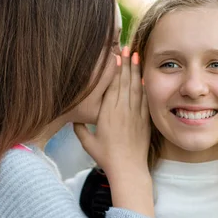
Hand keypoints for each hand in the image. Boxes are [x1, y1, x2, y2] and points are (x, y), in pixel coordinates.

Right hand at [74, 47, 153, 216]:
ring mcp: (135, 114)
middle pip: (125, 82)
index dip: (114, 69)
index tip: (115, 56)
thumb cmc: (106, 157)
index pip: (112, 86)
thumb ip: (80, 128)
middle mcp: (122, 110)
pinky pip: (144, 99)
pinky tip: (144, 76)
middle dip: (126, 63)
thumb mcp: (87, 143)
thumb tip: (73, 118)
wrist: (128, 169)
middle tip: (127, 47)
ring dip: (136, 70)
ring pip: (136, 87)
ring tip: (136, 55)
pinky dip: (144, 86)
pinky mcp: (144, 120)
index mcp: (107, 113)